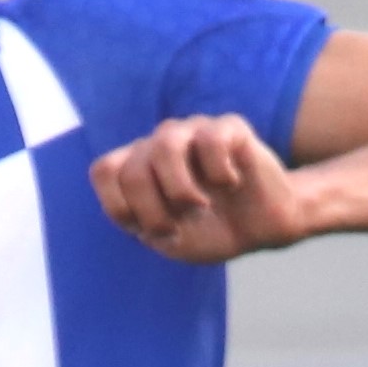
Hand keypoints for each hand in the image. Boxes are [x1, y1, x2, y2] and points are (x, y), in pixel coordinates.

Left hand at [88, 113, 315, 263]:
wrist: (262, 228)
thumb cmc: (211, 230)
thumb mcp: (168, 238)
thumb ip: (139, 219)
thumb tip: (132, 198)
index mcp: (140, 166)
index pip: (105, 171)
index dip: (121, 207)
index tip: (148, 229)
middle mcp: (161, 143)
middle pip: (134, 168)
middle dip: (153, 210)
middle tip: (178, 227)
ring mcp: (194, 131)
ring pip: (165, 143)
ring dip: (180, 189)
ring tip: (201, 206)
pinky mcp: (229, 128)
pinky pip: (211, 140)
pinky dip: (219, 172)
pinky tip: (232, 184)